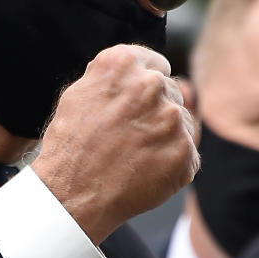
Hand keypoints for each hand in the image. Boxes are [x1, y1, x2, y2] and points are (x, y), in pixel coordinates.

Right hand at [33, 44, 198, 242]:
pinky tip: (146, 171)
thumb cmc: (71, 145)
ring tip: (134, 155)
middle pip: (170, 92)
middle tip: (128, 136)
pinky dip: (171, 162)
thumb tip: (145, 70)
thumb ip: (116, 75)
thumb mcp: (80, 93)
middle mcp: (152, 84)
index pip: (156, 64)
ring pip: (180, 122)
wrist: (73, 194)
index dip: (144, 86)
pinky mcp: (186, 151)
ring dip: (165, 136)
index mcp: (125, 63)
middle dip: (155, 111)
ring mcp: (173, 118)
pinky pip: (187, 152)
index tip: (135, 105)